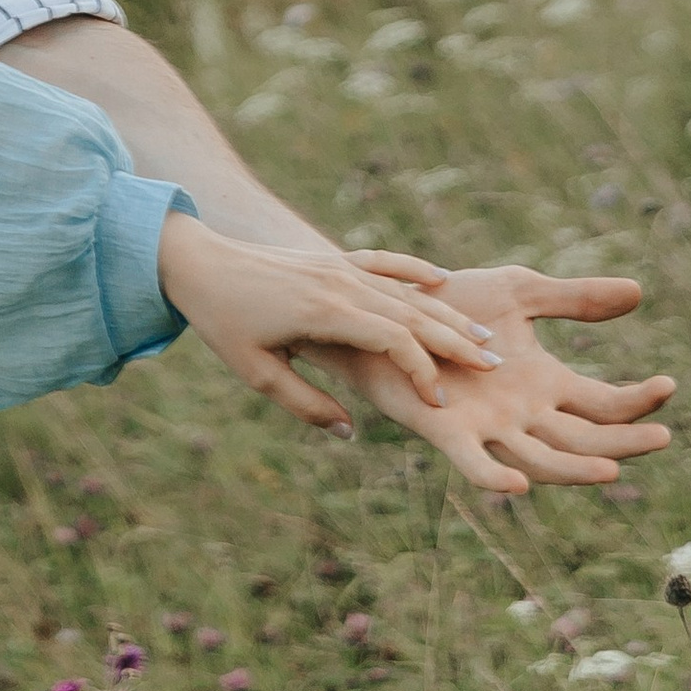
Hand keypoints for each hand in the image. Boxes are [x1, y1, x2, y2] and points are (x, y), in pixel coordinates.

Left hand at [156, 213, 503, 433]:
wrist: (195, 260)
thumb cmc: (222, 321)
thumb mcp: (256, 373)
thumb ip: (305, 405)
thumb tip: (350, 432)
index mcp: (322, 311)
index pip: (392, 338)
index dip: (421, 371)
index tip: (440, 403)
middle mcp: (338, 282)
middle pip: (410, 311)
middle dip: (453, 340)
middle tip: (495, 366)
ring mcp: (336, 265)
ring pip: (403, 289)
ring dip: (444, 312)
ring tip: (482, 336)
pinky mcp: (329, 258)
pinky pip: (381, 260)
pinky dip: (411, 269)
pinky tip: (440, 281)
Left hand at [312, 260, 674, 494]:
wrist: (388, 302)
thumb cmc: (451, 302)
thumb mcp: (520, 292)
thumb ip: (574, 299)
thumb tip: (638, 292)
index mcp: (543, 383)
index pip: (602, 404)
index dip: (635, 400)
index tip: (668, 384)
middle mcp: (522, 413)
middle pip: (584, 440)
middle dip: (624, 442)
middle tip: (662, 435)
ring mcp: (487, 425)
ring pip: (540, 461)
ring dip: (575, 470)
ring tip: (612, 469)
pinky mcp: (445, 428)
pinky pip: (471, 463)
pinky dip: (491, 477)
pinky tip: (515, 483)